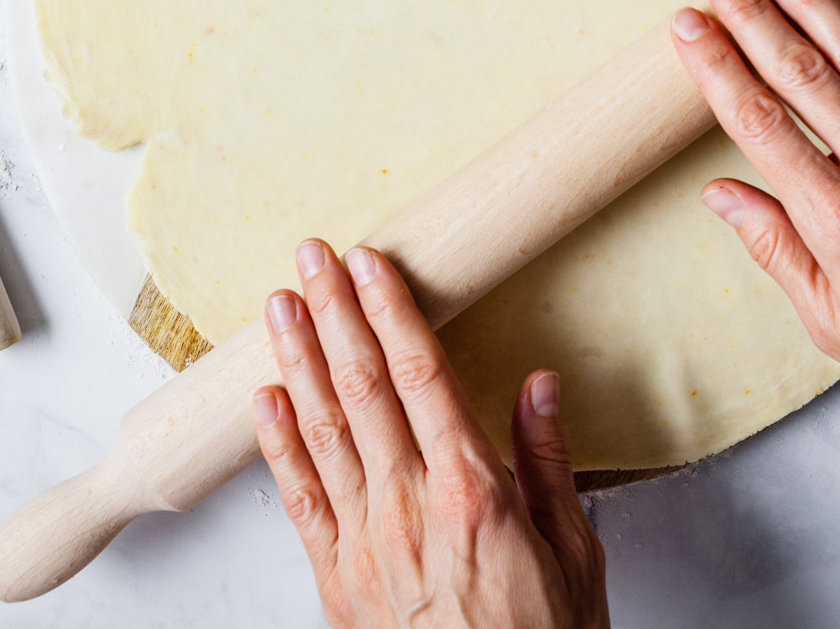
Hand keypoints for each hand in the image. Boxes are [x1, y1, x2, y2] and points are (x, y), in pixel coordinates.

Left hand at [252, 240, 607, 627]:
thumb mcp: (575, 554)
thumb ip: (548, 464)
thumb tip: (539, 386)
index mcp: (472, 492)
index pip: (422, 376)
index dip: (391, 311)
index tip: (371, 262)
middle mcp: (410, 508)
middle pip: (363, 388)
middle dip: (335, 313)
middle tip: (312, 256)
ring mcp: (365, 545)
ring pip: (323, 432)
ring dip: (298, 361)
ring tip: (279, 306)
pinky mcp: (337, 582)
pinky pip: (300, 501)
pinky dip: (278, 446)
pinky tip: (264, 400)